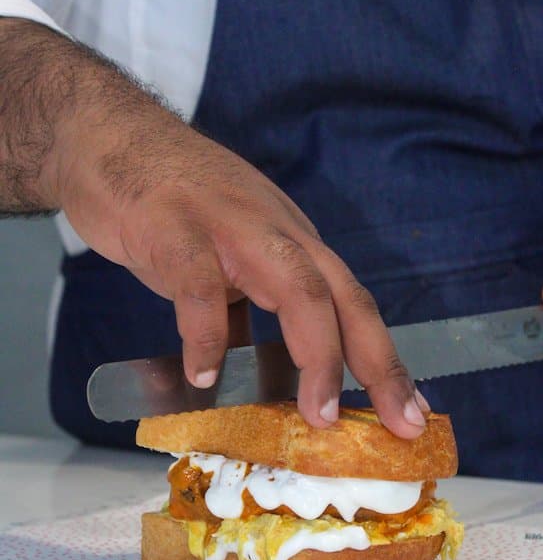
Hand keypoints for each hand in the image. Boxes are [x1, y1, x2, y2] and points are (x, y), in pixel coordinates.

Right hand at [54, 70, 426, 438]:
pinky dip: (205, 334)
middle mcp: (278, 234)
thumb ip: (248, 312)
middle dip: (377, 364)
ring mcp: (230, 226)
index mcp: (294, 245)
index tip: (411, 414)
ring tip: (318, 416)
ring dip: (315, 355)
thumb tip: (261, 376)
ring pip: (295, 288)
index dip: (385, 360)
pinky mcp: (175, 226)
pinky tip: (202, 376)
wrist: (114, 136)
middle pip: (343, 299)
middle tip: (399, 423)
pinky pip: (199, 285)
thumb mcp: (229, 261)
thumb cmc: (175, 208)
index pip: (353, 305)